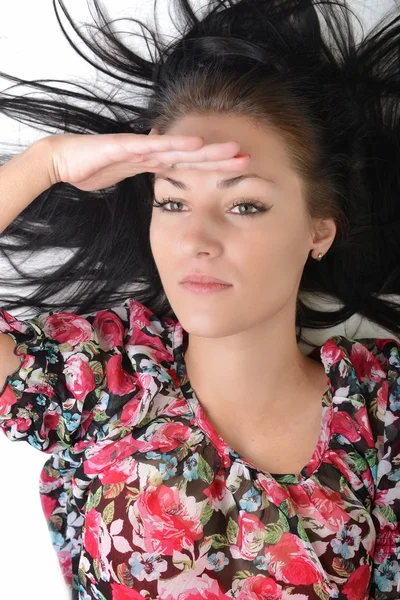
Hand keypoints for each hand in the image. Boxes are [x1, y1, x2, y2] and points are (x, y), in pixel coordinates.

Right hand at [45, 128, 247, 190]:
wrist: (63, 160)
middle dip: (220, 159)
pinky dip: (174, 145)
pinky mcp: (125, 147)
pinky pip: (154, 147)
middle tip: (248, 158)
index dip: (214, 168)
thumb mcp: (126, 174)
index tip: (238, 172)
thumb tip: (162, 170)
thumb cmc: (92, 168)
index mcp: (154, 162)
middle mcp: (152, 152)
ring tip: (232, 150)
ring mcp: (140, 148)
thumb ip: (145, 171)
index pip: (190, 166)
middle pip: (192, 156)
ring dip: (207, 150)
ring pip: (180, 149)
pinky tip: (194, 144)